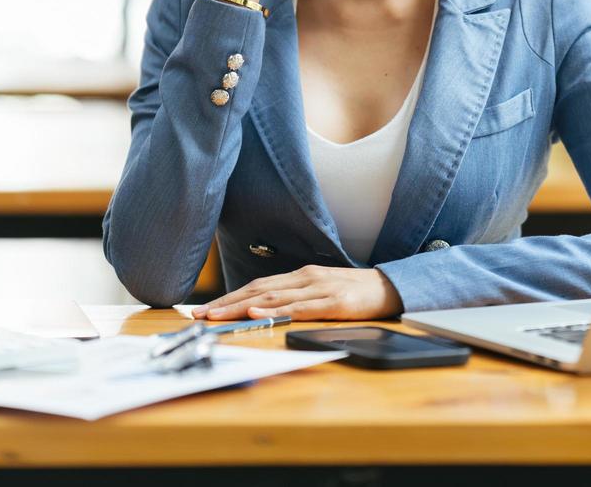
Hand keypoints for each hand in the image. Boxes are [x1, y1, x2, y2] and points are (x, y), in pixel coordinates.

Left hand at [191, 266, 403, 321]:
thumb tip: (264, 308)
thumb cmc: (355, 292)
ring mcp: (319, 289)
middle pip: (257, 290)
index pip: (256, 286)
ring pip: (273, 298)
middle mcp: (305, 278)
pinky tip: (258, 312)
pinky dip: (277, 310)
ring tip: (216, 315)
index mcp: (300, 275)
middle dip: (225, 303)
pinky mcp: (334, 303)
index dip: (228, 296)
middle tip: (198, 314)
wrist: (391, 286)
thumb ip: (297, 296)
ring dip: (240, 307)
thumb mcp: (321, 290)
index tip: (204, 308)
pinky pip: (301, 307)